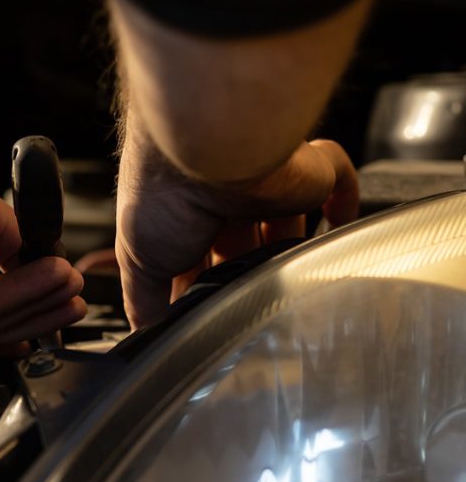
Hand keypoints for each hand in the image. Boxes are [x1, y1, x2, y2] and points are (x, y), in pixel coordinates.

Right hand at [115, 119, 358, 328]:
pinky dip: (343, 202)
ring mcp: (266, 187)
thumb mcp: (138, 260)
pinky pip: (336, 182)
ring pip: (285, 225)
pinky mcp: (305, 173)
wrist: (205, 147)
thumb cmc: (163, 192)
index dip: (199, 290)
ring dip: (285, 255)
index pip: (195, 261)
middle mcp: (223, 199)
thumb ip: (144, 300)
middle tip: (243, 308)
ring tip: (284, 285)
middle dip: (241, 277)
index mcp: (181, 214)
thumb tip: (149, 334)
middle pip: (243, 249)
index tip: (202, 319)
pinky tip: (338, 223)